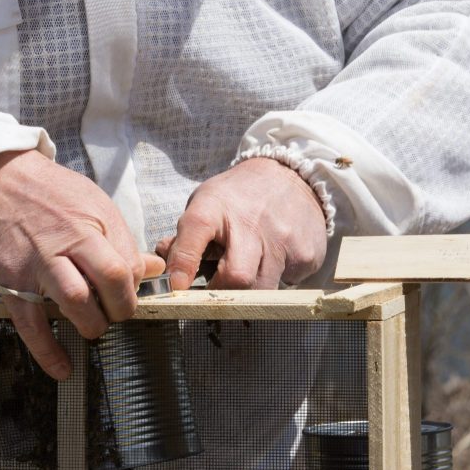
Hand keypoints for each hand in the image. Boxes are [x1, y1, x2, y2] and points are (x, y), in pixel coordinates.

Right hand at [0, 150, 164, 378]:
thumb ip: (121, 240)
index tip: (126, 296)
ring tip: (92, 328)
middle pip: (111, 279)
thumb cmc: (43, 192)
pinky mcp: (11, 278)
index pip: (128, 264)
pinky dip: (48, 350)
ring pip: (76, 300)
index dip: (133, 288)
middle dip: (120, 308)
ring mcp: (39, 260)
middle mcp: (69, 239)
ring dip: (91, 324)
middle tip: (114, 315)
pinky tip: (62, 366)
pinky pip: (31, 321)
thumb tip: (154, 267)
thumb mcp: (91, 204)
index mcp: (94, 221)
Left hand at [156, 158, 326, 289]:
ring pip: (264, 289)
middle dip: (224, 293)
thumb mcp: (206, 204)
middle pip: (237, 278)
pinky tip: (275, 262)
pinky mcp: (306, 254)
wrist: (293, 176)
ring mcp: (282, 240)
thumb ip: (185, 238)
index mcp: (215, 208)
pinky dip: (279, 281)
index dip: (183, 264)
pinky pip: (288, 283)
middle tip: (218, 291)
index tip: (177, 287)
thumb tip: (163, 269)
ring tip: (248, 276)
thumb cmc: (239, 197)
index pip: (194, 234)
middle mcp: (250, 224)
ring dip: (251, 292)